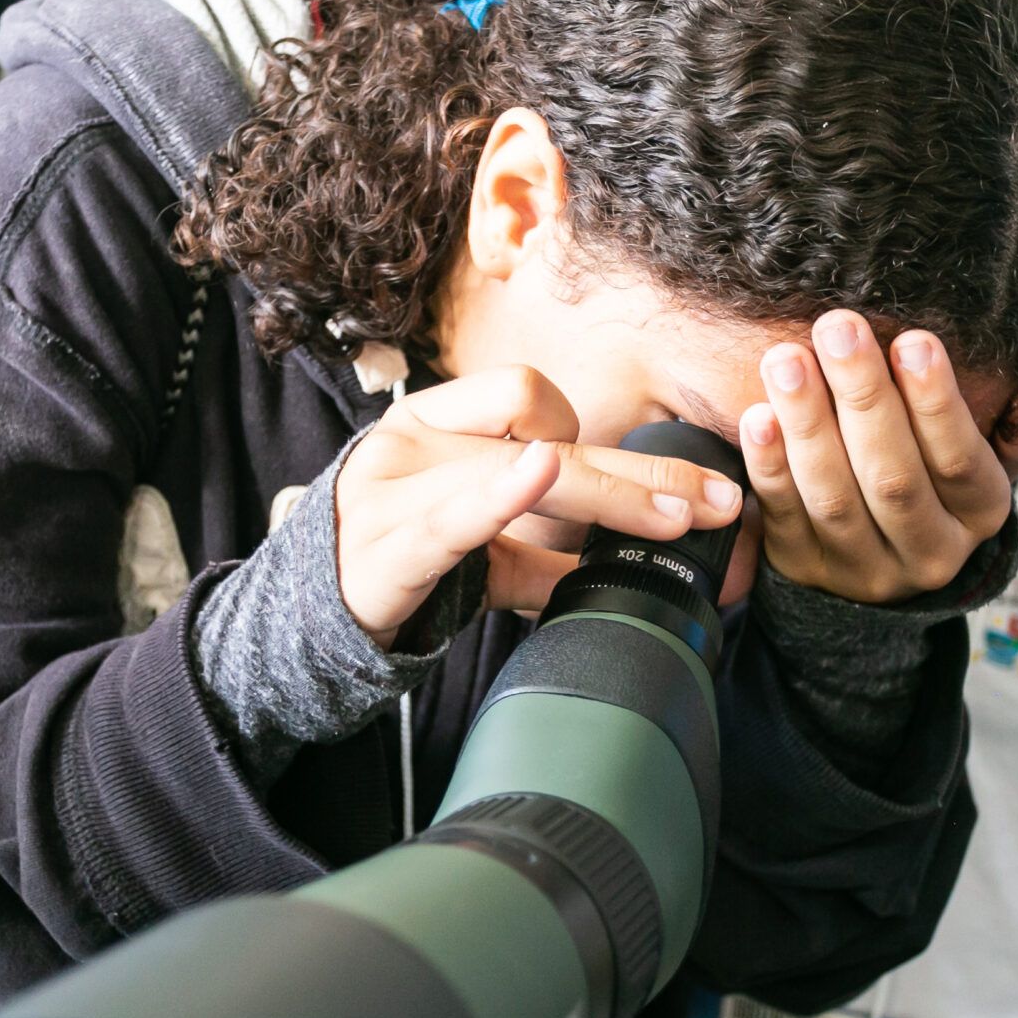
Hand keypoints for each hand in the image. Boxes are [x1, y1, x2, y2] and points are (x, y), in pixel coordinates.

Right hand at [334, 366, 742, 647]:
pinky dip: (499, 498)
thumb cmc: (391, 568)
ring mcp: (395, 489)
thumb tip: (630, 569)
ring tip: (675, 521)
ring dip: (609, 497)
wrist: (300, 625)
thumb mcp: (475, 550)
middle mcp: (414, 440)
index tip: (650, 490)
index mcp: (435, 424)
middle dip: (641, 474)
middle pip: (548, 435)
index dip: (589, 431)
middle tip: (717, 502)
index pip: (524, 392)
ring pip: (520, 474)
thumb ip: (542, 551)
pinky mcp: (385, 548)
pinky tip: (532, 475)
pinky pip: (452, 517)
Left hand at [741, 311, 1017, 604]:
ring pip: (834, 497)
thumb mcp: (979, 457)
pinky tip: (758, 417)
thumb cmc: (933, 479)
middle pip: (893, 477)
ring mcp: (862, 568)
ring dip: (808, 423)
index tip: (913, 340)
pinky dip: (769, 466)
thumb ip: (1005, 425)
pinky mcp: (805, 570)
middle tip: (837, 328)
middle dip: (864, 397)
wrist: (880, 559)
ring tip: (787, 360)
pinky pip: (784, 517)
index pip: (960, 461)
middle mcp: (928, 551)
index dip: (936, 402)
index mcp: (979, 514)